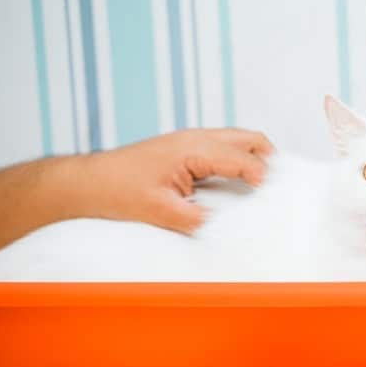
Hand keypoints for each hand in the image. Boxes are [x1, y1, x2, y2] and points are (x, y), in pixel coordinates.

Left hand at [79, 128, 273, 232]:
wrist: (86, 183)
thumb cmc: (117, 191)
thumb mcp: (161, 212)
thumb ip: (198, 220)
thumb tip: (228, 229)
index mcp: (192, 149)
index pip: (243, 159)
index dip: (263, 178)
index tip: (275, 197)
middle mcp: (195, 138)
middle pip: (249, 138)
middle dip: (269, 159)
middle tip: (279, 186)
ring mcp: (189, 140)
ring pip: (237, 140)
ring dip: (254, 159)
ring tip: (263, 186)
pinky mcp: (184, 148)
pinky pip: (222, 148)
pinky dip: (238, 161)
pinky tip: (238, 184)